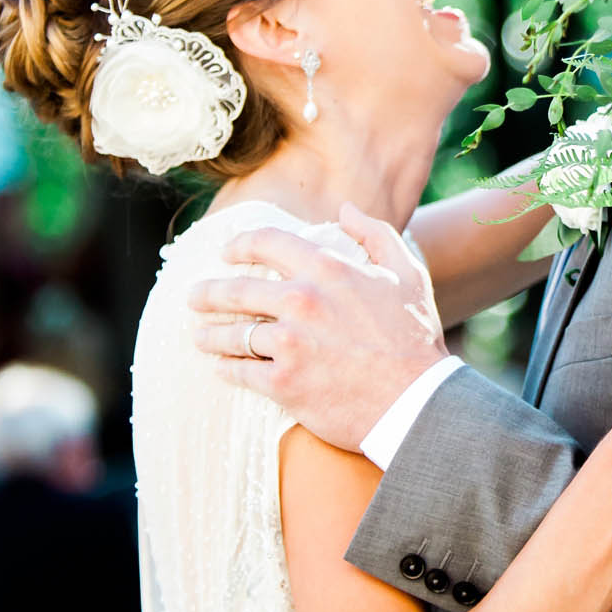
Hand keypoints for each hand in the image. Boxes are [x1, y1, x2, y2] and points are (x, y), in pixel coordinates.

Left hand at [188, 205, 446, 452]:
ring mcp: (289, 343)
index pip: (265, 243)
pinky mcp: (282, 383)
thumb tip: (345, 211)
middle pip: (235, 291)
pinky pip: (240, 372)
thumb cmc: (414, 336)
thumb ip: (375, 234)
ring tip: (200, 335)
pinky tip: (219, 367)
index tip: (226, 252)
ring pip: (231, 335)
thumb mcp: (407, 273)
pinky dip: (225, 368)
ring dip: (210, 334)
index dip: (239, 244)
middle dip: (207, 292)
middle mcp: (302, 300)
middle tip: (195, 296)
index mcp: (326, 268)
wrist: (416, 401)